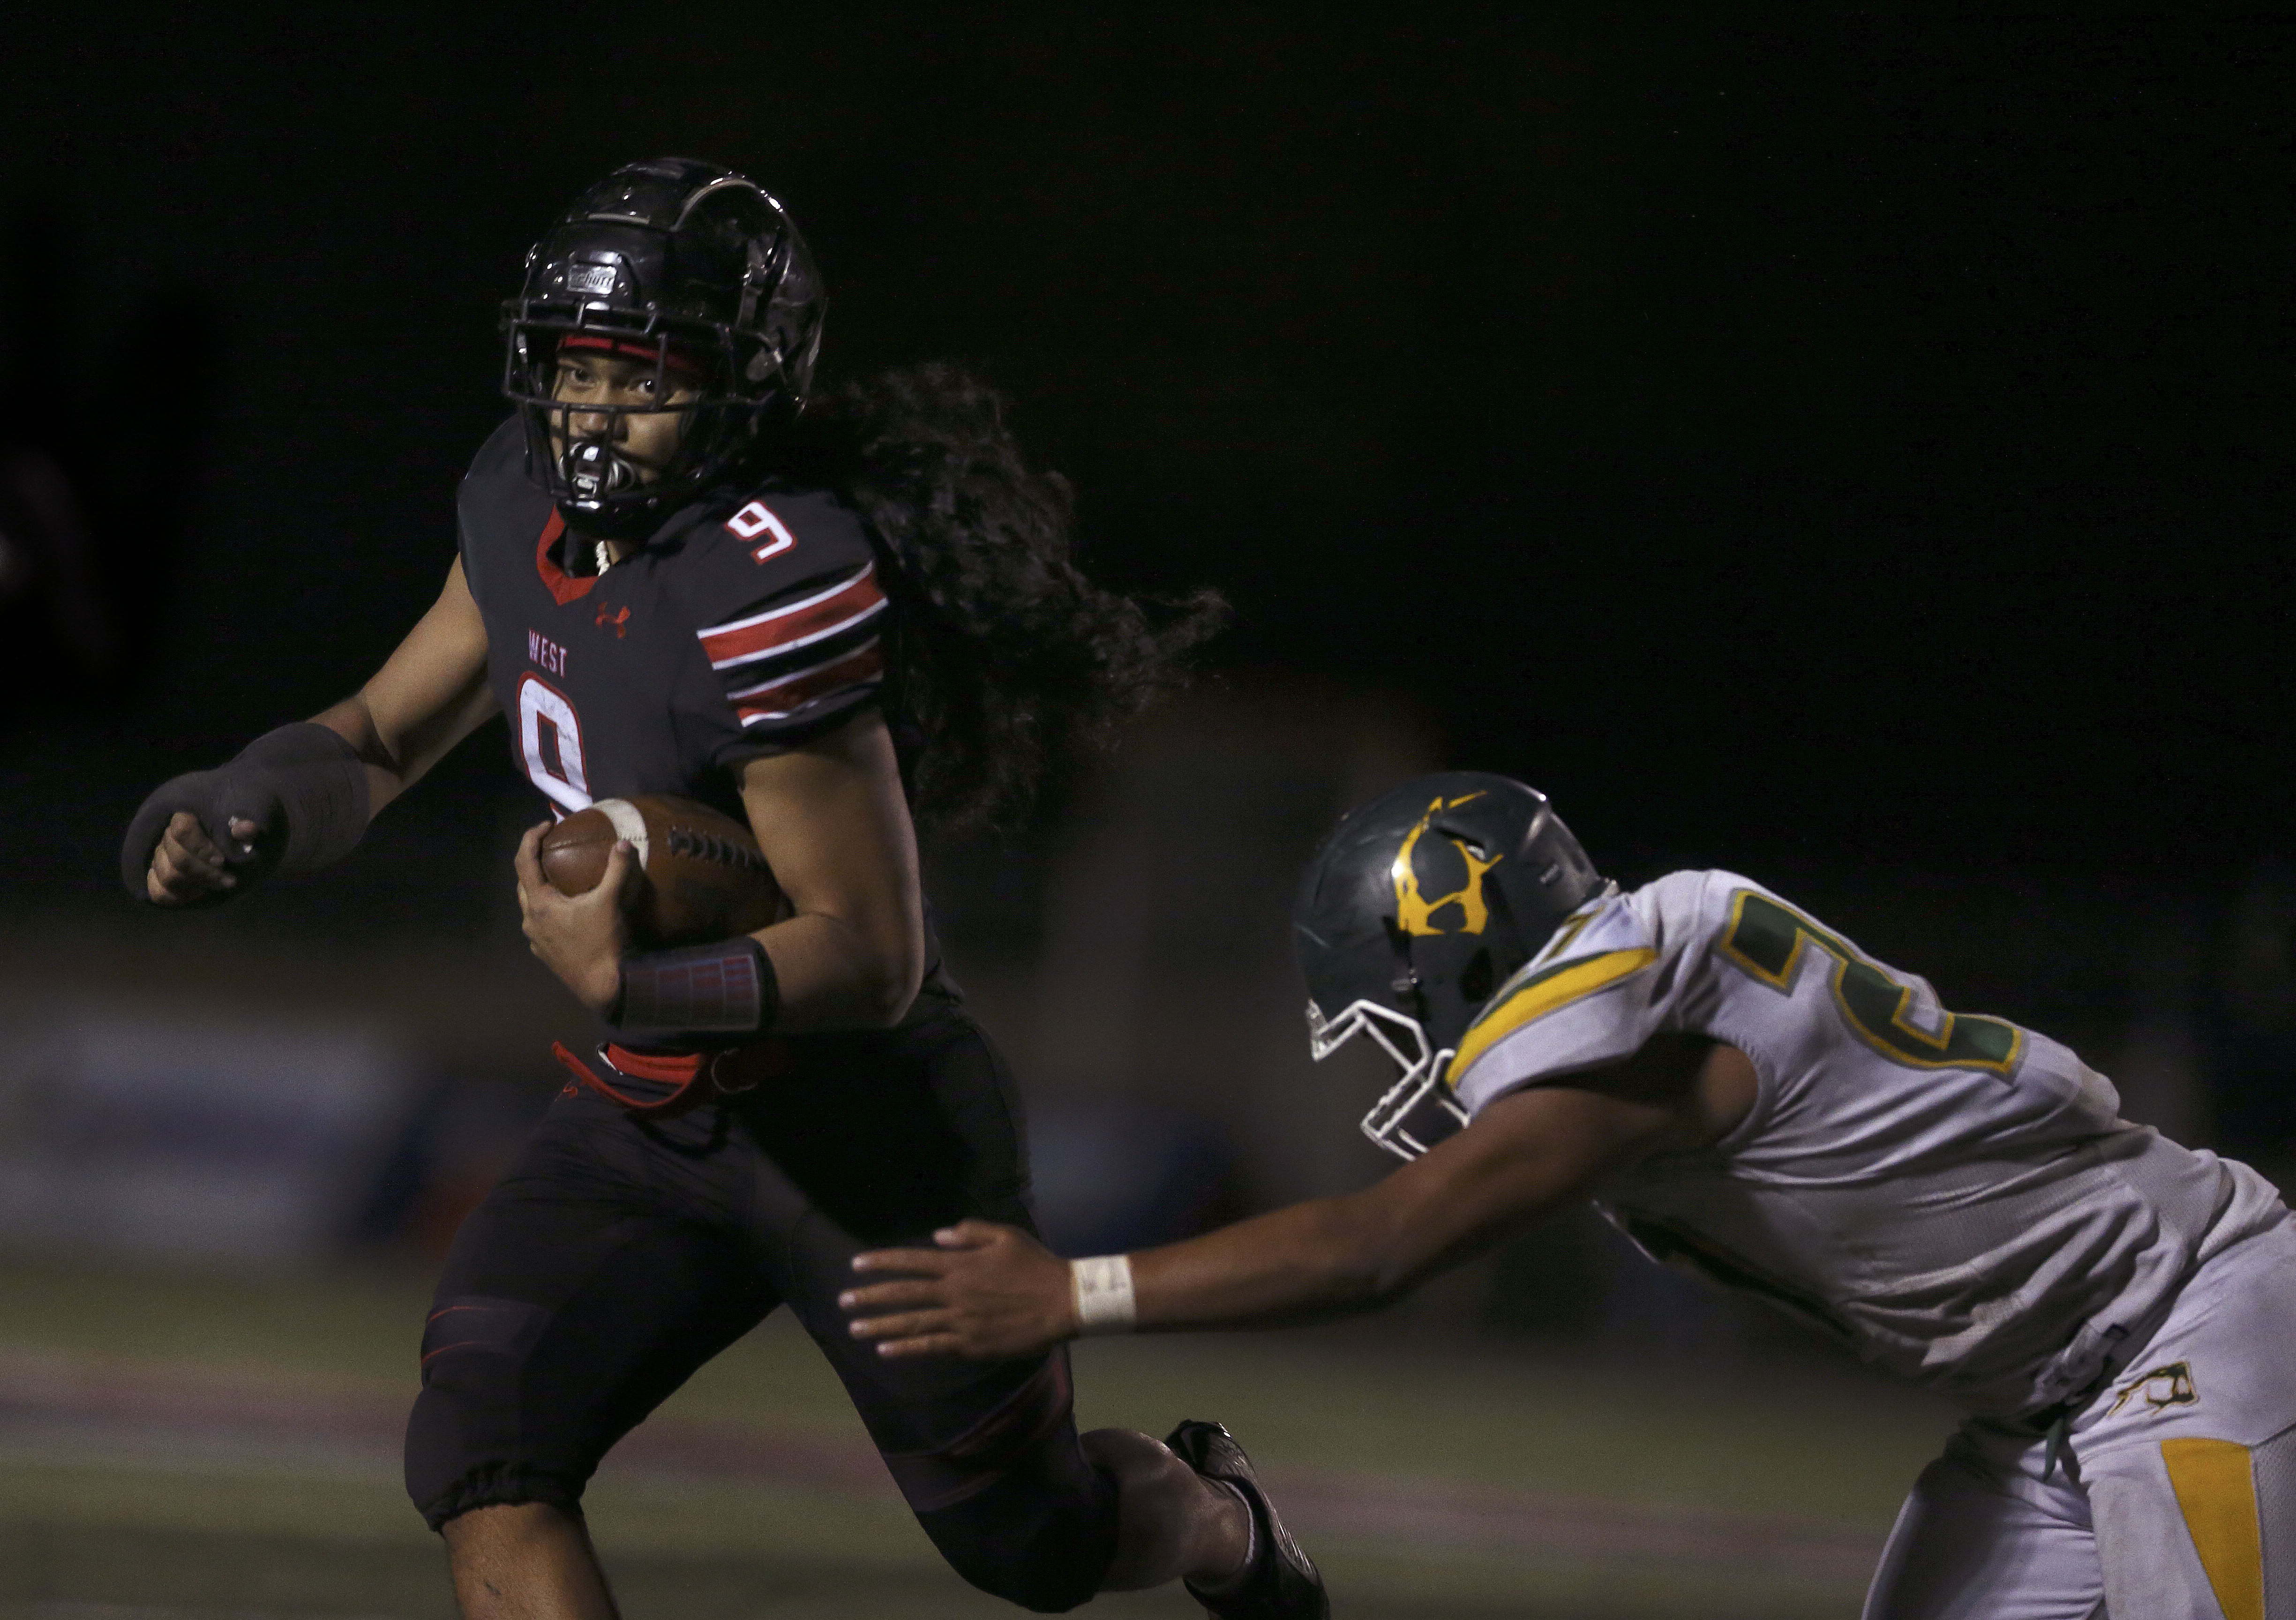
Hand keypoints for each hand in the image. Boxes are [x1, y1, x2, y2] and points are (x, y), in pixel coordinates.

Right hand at [147, 812, 262, 905]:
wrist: (229, 853)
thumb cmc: (235, 839)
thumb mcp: (244, 831)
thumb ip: (244, 829)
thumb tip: (247, 828)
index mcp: (186, 818)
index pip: (182, 828)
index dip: (201, 847)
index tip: (221, 861)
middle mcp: (167, 837)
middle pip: (178, 858)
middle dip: (206, 873)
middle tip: (229, 880)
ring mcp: (160, 858)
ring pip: (167, 876)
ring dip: (196, 885)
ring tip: (218, 886)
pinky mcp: (158, 878)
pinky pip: (158, 892)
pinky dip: (178, 897)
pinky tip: (198, 893)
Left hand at [513, 821, 637, 1014]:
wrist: (603, 987)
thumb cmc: (603, 942)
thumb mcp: (610, 902)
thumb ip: (616, 869)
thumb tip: (624, 843)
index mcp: (540, 904)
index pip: (524, 862)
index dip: (530, 838)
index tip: (546, 825)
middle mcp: (530, 920)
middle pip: (522, 883)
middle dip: (533, 862)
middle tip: (552, 850)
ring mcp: (535, 940)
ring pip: (530, 906)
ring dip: (540, 888)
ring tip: (561, 880)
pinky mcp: (544, 954)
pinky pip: (540, 925)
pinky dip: (549, 910)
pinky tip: (568, 913)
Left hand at [840, 1220, 1077, 1359]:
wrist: (1063, 1302)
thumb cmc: (1036, 1266)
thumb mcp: (1005, 1236)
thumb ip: (970, 1233)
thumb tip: (938, 1237)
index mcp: (961, 1264)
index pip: (912, 1261)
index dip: (882, 1262)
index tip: (856, 1265)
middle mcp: (954, 1292)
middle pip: (904, 1294)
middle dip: (870, 1297)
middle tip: (843, 1301)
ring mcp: (960, 1321)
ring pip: (912, 1323)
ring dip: (879, 1326)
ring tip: (853, 1328)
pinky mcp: (970, 1344)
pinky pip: (931, 1346)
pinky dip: (906, 1349)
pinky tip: (885, 1351)